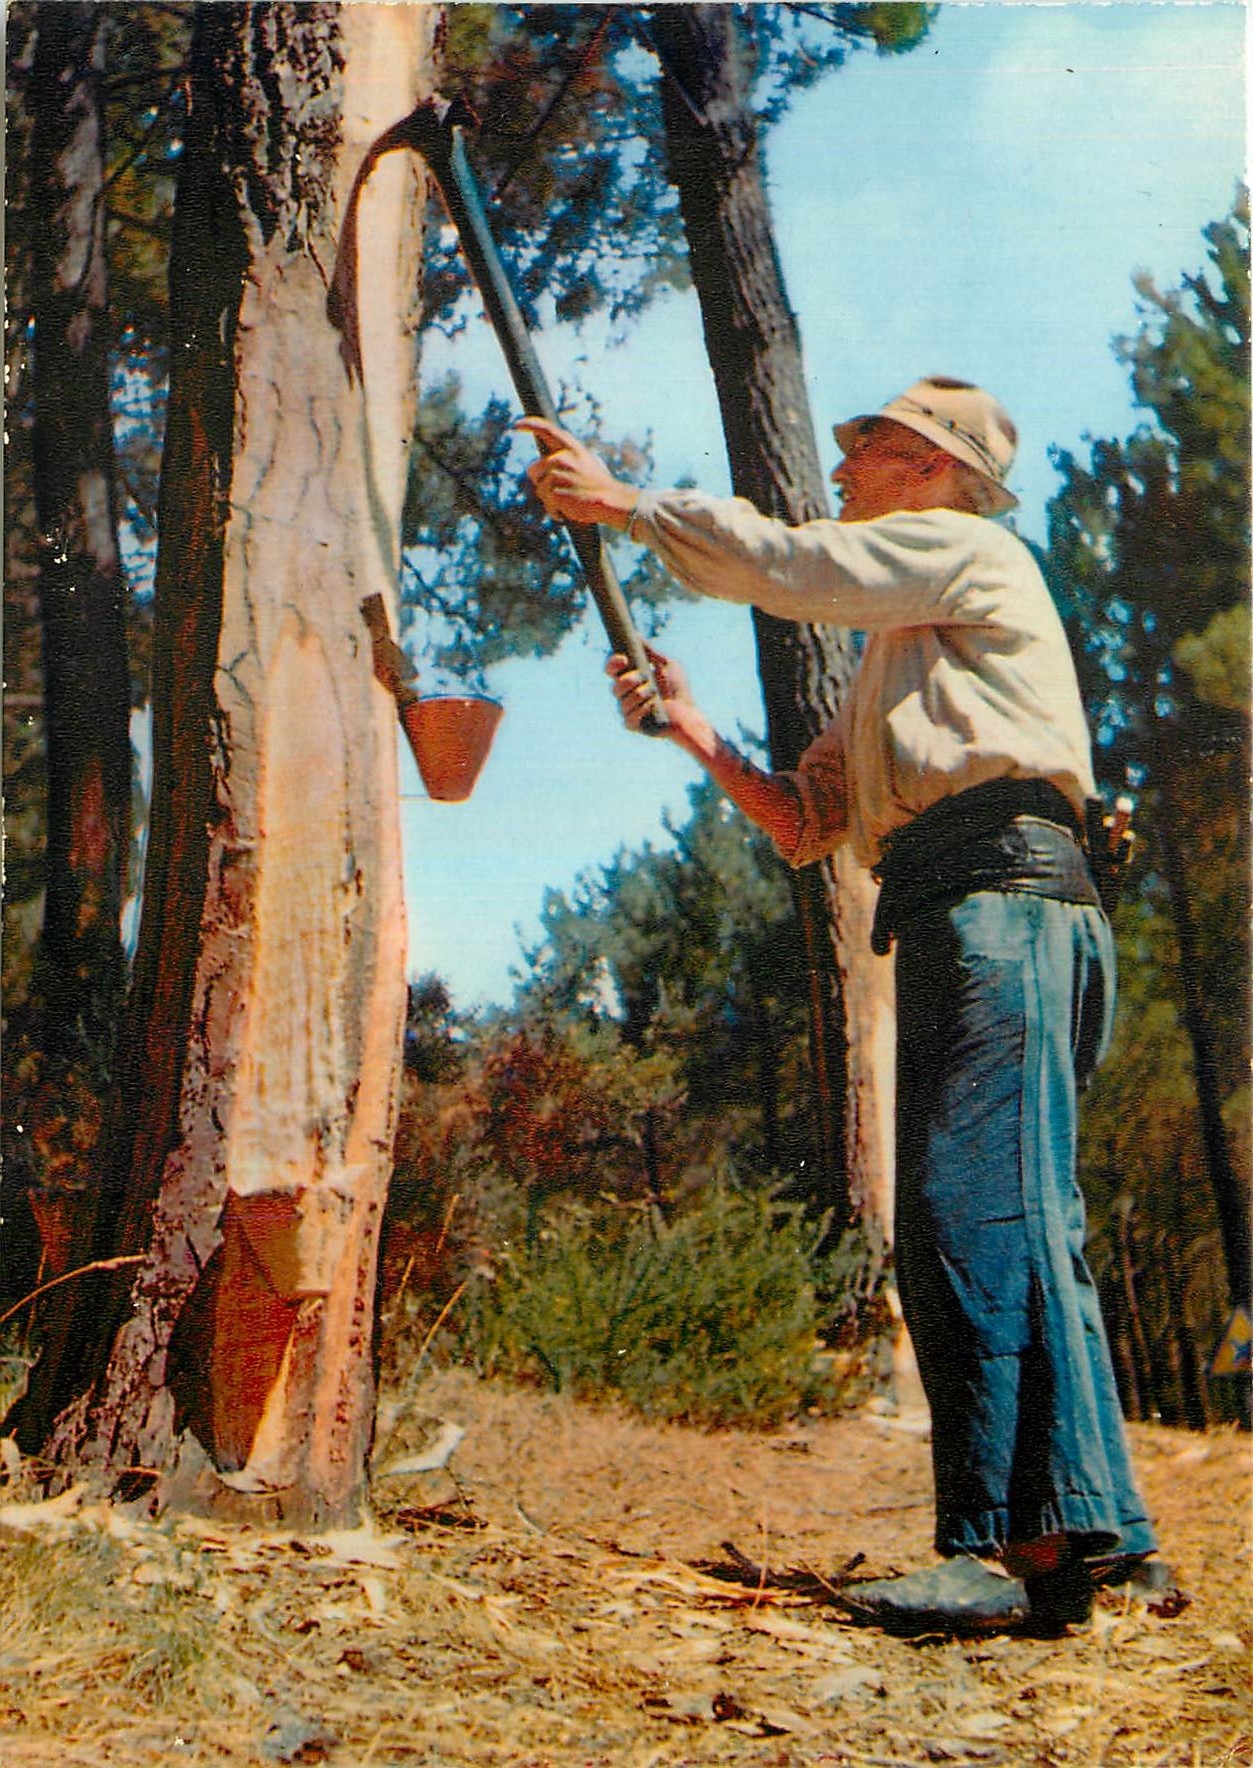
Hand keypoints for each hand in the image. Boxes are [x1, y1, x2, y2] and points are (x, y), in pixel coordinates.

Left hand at [517, 416, 637, 528]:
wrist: (612, 501)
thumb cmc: (598, 484)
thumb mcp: (585, 462)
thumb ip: (565, 458)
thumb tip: (545, 464)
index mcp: (571, 447)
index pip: (547, 429)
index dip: (530, 424)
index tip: (516, 425)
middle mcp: (562, 457)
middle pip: (533, 470)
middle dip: (541, 481)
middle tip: (561, 489)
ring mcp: (558, 474)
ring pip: (540, 489)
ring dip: (550, 499)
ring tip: (570, 500)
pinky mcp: (555, 492)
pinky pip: (547, 504)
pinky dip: (555, 511)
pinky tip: (569, 510)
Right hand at [606, 644, 692, 734]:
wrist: (688, 712)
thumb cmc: (678, 690)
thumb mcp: (665, 665)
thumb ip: (650, 652)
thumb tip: (636, 635)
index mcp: (630, 678)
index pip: (611, 670)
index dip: (613, 664)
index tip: (624, 659)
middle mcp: (625, 694)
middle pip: (614, 686)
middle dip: (630, 680)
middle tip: (646, 678)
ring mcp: (627, 710)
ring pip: (622, 700)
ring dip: (641, 694)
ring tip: (656, 694)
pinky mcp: (632, 724)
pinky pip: (628, 717)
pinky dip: (643, 709)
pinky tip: (654, 706)